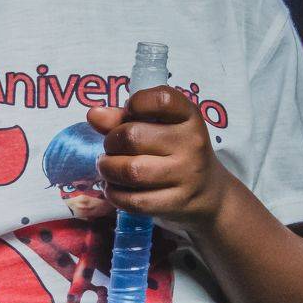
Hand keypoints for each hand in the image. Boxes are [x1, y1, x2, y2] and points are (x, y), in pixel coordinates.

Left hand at [86, 87, 229, 233]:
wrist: (208, 193)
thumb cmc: (175, 152)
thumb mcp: (159, 127)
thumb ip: (124, 117)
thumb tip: (93, 115)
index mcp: (189, 117)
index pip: (161, 99)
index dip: (136, 103)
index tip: (129, 113)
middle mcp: (191, 143)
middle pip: (132, 136)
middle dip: (111, 142)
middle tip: (111, 148)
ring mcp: (185, 175)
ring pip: (130, 170)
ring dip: (108, 169)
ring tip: (107, 167)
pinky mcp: (176, 203)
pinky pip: (134, 200)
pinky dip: (114, 194)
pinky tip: (114, 188)